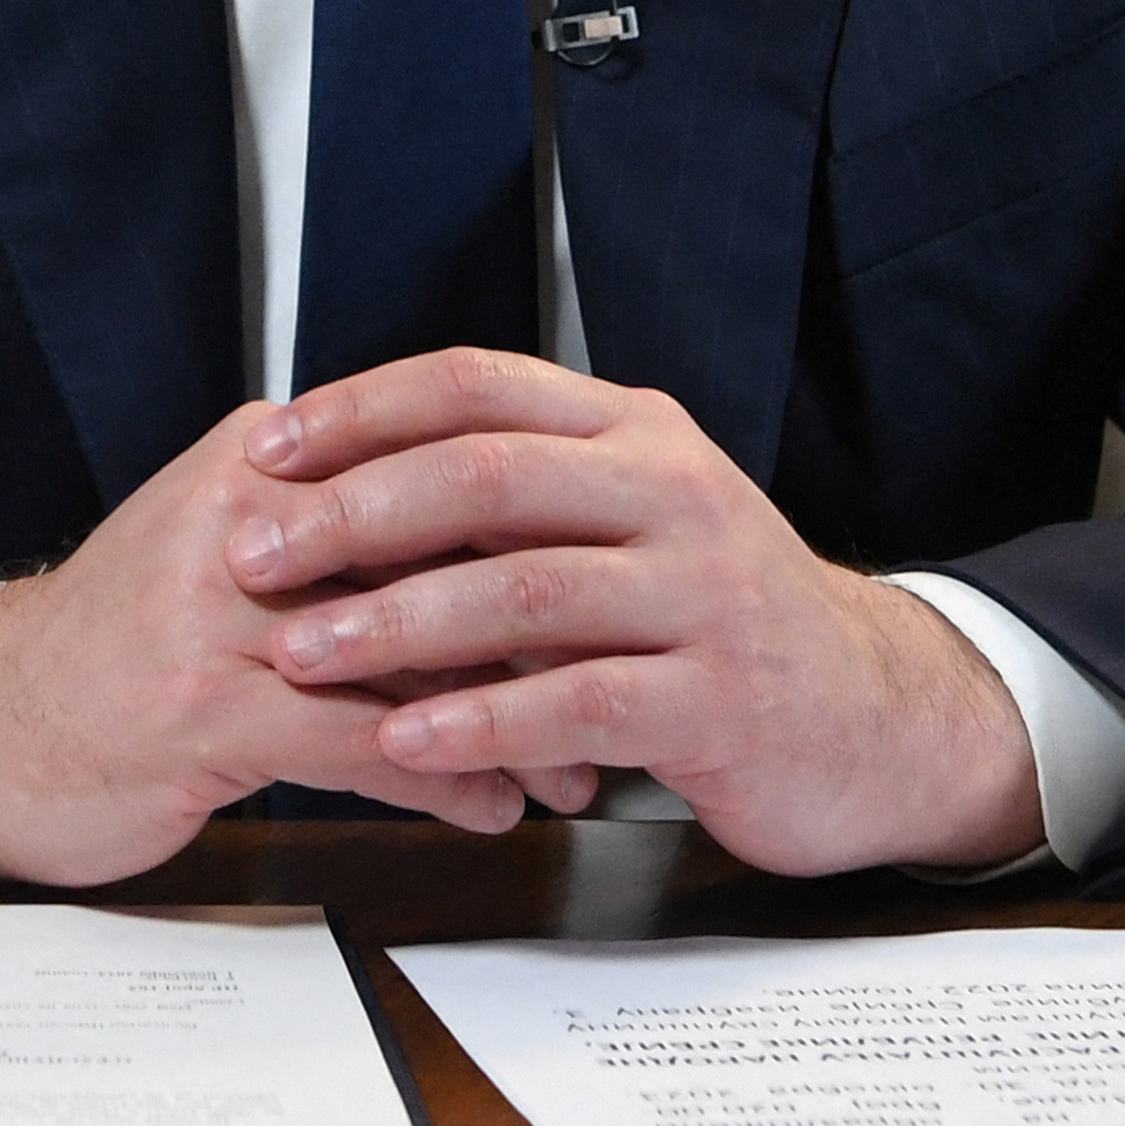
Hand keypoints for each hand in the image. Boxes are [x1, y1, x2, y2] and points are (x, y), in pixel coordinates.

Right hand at [0, 400, 558, 886]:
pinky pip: (363, 741)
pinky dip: (443, 776)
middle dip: (537, 630)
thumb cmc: (118, 653)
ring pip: (411, 653)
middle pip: (434, 556)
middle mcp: (242, 519)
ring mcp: (217, 613)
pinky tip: (490, 804)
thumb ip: (336, 541)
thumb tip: (484, 559)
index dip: (527, 537)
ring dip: (508, 721)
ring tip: (569, 767)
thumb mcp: (224, 559)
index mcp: (256, 462)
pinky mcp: (203, 708)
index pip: (427, 473)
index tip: (603, 591)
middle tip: (614, 684)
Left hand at [229, 350, 1050, 878]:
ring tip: (302, 651)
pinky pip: (578, 703)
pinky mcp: (719, 699)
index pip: (478, 384)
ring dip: (396, 622)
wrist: (871, 713)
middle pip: (488, 474)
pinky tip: (405, 741)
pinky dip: (479, 721)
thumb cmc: (717, 620)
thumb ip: (517, 496)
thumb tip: (345, 481)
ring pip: (526, 589)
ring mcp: (703, 594)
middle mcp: (673, 492)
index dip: (362, 410)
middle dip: (352, 512)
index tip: (265, 446)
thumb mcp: (628, 522)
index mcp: (635, 432)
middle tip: (252, 552)